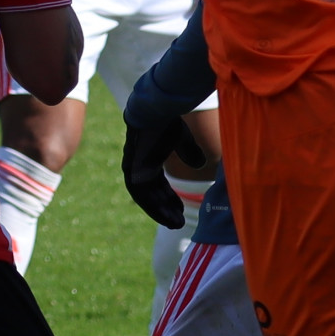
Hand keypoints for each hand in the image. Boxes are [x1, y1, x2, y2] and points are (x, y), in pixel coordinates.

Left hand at [118, 107, 188, 230]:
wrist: (156, 111)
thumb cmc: (167, 122)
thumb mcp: (182, 140)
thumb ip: (189, 152)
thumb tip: (200, 164)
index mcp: (147, 159)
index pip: (157, 184)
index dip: (168, 197)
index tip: (181, 209)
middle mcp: (138, 167)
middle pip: (151, 195)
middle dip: (165, 209)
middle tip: (179, 223)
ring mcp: (134, 169)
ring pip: (146, 199)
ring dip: (160, 212)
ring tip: (175, 224)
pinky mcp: (134, 171)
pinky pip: (142, 196)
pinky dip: (154, 207)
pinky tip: (167, 215)